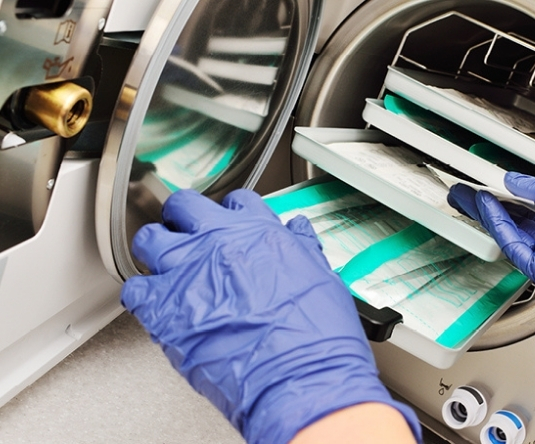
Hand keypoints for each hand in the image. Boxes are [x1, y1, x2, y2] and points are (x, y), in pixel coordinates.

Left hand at [121, 189, 419, 443]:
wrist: (298, 377)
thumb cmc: (315, 336)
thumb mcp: (322, 278)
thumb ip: (302, 248)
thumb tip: (297, 232)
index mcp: (259, 232)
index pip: (235, 201)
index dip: (230, 211)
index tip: (227, 222)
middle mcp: (218, 242)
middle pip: (184, 207)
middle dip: (182, 218)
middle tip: (184, 233)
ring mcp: (186, 271)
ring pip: (150, 240)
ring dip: (155, 250)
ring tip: (163, 265)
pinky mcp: (163, 308)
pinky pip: (134, 289)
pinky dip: (140, 295)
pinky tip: (152, 304)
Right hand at [448, 173, 534, 308]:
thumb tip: (515, 182)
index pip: (528, 212)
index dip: (506, 199)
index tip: (488, 187)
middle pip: (513, 225)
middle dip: (488, 209)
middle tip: (466, 194)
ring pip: (509, 236)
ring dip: (488, 216)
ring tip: (470, 197)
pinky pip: (515, 246)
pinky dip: (500, 226)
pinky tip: (489, 208)